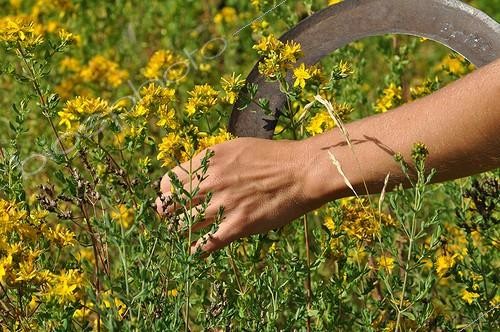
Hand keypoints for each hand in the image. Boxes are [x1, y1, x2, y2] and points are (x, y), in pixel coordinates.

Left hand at [156, 137, 319, 254]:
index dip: (166, 194)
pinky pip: (205, 244)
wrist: (301, 172)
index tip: (171, 201)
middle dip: (169, 214)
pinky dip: (197, 249)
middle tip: (176, 219)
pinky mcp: (238, 225)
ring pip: (185, 226)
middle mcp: (210, 181)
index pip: (168, 182)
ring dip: (183, 231)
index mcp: (208, 160)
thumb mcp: (236, 148)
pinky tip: (198, 249)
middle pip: (170, 206)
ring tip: (188, 233)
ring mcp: (223, 204)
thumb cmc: (272, 157)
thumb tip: (194, 175)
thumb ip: (212, 161)